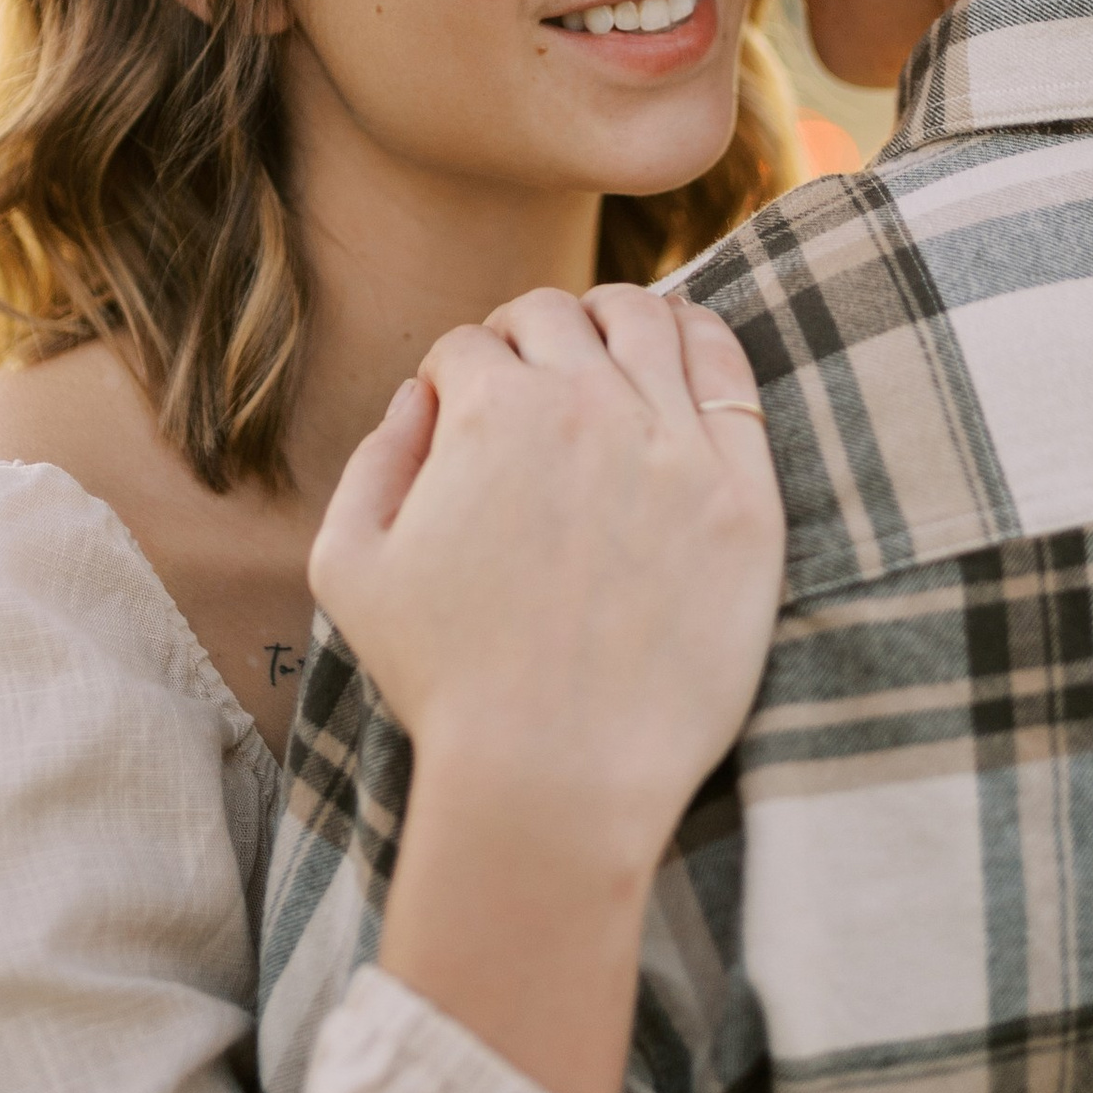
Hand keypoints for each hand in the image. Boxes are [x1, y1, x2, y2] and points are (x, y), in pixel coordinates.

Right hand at [308, 287, 782, 1092]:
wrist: (557, 778)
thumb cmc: (446, 686)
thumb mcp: (349, 570)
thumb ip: (374, 461)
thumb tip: (420, 397)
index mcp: (492, 412)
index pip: (469, 344)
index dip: (455, 377)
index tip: (464, 415)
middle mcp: (587, 405)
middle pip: (556, 314)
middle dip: (526, 336)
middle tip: (529, 382)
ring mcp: (675, 443)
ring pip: (649, 317)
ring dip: (614, 320)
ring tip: (607, 353)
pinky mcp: (743, 492)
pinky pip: (729, 370)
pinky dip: (698, 341)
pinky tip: (682, 359)